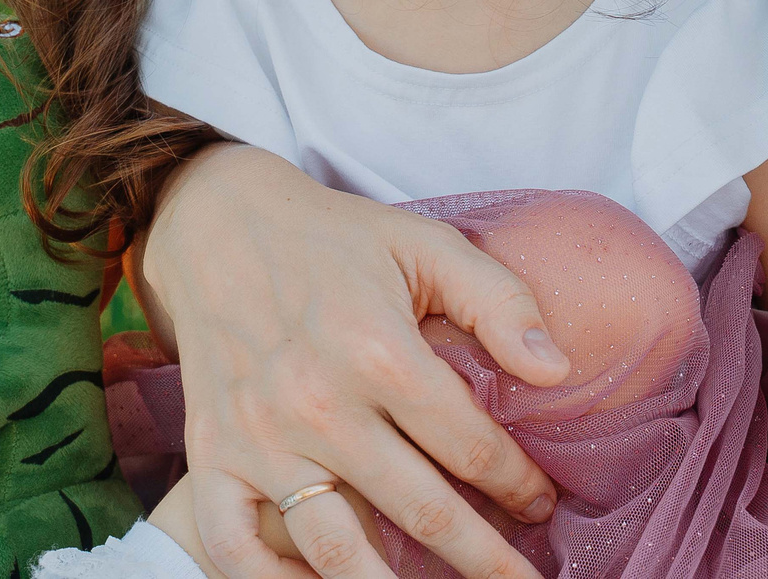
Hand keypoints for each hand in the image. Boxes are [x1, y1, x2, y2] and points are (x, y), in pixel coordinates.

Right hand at [141, 146, 569, 578]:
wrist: (217, 223)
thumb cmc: (334, 239)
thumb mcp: (425, 244)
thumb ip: (498, 301)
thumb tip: (556, 369)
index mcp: (378, 350)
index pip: (471, 446)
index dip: (519, 485)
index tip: (542, 505)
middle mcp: (317, 404)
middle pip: (421, 511)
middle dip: (486, 559)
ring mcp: (259, 438)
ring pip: (336, 549)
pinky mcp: (212, 455)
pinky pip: (235, 546)